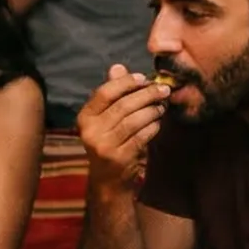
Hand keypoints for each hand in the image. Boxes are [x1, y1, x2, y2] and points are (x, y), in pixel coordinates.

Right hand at [76, 65, 170, 191]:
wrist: (108, 181)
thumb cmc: (110, 143)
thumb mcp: (105, 119)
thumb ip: (112, 94)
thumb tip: (117, 67)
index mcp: (85, 118)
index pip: (105, 93)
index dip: (126, 83)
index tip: (143, 78)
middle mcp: (90, 132)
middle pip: (123, 105)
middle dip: (147, 95)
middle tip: (163, 90)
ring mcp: (104, 146)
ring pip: (134, 120)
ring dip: (153, 110)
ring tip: (162, 106)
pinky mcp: (119, 158)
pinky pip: (142, 136)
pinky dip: (153, 127)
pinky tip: (158, 123)